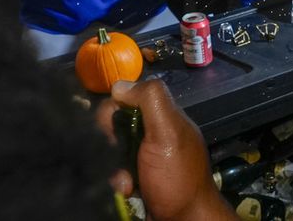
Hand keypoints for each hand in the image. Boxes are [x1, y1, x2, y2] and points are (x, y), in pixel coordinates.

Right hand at [97, 80, 235, 220]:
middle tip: (119, 156)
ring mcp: (141, 158)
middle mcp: (151, 133)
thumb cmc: (177, 175)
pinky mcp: (133, 179)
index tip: (111, 127)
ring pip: (108, 150)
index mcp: (162, 117)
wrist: (184, 220)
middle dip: (109, 142)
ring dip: (111, 166)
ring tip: (125, 181)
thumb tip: (119, 85)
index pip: (126, 99)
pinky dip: (114, 182)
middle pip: (112, 125)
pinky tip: (125, 190)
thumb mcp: (168, 131)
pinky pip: (110, 172)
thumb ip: (150, 101)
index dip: (113, 110)